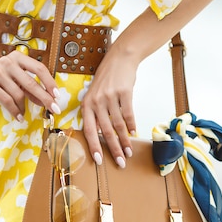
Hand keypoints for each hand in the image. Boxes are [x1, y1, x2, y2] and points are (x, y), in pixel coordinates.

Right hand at [0, 51, 60, 120]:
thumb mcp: (15, 81)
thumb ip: (29, 88)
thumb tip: (48, 100)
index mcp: (18, 58)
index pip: (39, 68)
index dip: (50, 82)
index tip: (58, 95)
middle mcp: (8, 62)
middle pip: (31, 82)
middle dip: (45, 98)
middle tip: (54, 109)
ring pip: (18, 94)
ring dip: (24, 107)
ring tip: (24, 115)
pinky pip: (6, 100)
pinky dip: (14, 110)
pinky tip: (18, 117)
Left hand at [81, 49, 137, 167]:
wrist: (119, 59)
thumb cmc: (107, 79)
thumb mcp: (94, 95)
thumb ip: (95, 114)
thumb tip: (98, 135)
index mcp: (86, 104)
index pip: (88, 130)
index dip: (93, 146)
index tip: (98, 160)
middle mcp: (96, 101)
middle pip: (104, 131)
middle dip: (113, 150)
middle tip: (120, 163)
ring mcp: (110, 97)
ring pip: (118, 125)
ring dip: (125, 141)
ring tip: (129, 152)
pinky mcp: (124, 92)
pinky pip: (128, 114)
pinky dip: (132, 125)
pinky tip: (134, 133)